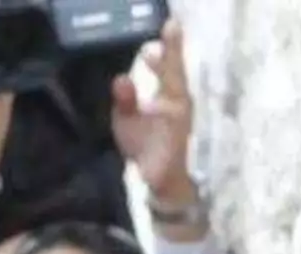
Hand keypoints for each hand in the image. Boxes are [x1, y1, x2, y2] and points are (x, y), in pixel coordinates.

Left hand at [111, 19, 197, 203]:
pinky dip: (162, 114)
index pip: (169, 67)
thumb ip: (125, 99)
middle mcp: (178, 105)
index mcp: (168, 96)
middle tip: (170, 28)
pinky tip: (154, 103)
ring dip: (169, 74)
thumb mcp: (127, 119)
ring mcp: (179, 124)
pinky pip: (170, 127)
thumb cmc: (144, 145)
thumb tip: (121, 78)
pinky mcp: (176, 143)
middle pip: (177, 75)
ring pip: (177, 94)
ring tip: (156, 53)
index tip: (171, 22)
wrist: (158, 183)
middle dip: (174, 53)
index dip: (171, 46)